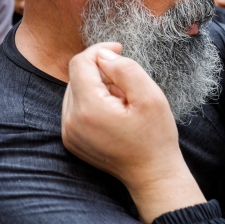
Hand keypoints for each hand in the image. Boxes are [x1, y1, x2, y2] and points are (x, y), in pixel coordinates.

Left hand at [62, 43, 204, 223]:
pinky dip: (92, 103)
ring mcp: (69, 133)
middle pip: (77, 76)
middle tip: (129, 87)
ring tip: (123, 103)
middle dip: (101, 73)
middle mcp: (71, 121)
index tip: (120, 49)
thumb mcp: (150, 97)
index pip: (80, 63)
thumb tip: (103, 55)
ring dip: (97, 88)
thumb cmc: (155, 137)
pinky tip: (114, 116)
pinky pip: (75, 109)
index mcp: (88, 108)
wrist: (152, 174)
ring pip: (75, 91)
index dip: (100, 50)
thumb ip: (125, 69)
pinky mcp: (71, 141)